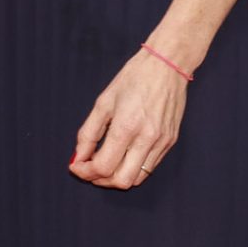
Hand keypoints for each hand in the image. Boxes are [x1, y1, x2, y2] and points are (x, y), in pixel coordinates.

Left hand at [72, 49, 187, 188]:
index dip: (85, 171)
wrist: (167, 66)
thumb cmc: (133, 79)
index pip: (103, 166)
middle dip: (101, 180)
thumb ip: (88, 133)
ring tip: (105, 163)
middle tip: (89, 169)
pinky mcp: (170, 142)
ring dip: (117, 177)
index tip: (77, 166)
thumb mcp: (103, 102)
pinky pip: (150, 167)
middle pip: (121, 180)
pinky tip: (123, 155)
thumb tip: (78, 157)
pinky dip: (132, 168)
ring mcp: (161, 142)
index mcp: (126, 126)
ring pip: (137, 178)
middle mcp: (146, 139)